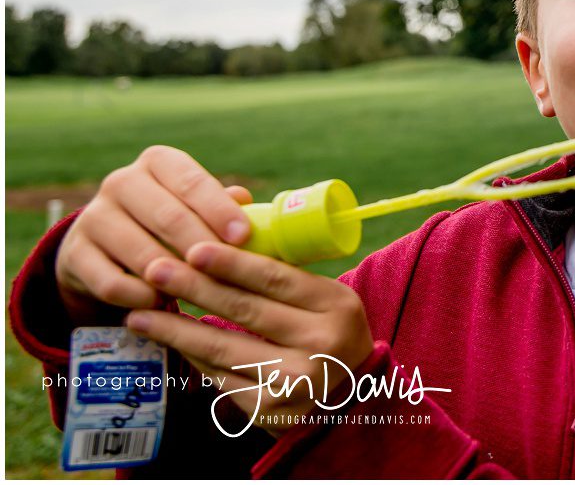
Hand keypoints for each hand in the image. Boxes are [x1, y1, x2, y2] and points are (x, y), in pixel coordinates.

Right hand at [55, 145, 252, 322]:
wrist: (106, 249)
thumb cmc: (171, 224)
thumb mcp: (195, 207)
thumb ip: (222, 205)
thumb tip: (245, 201)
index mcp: (159, 162)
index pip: (192, 182)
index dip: (219, 210)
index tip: (243, 237)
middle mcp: (122, 181)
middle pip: (169, 217)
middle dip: (202, 247)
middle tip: (228, 273)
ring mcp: (93, 217)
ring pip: (142, 252)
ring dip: (174, 278)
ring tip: (202, 294)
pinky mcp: (74, 254)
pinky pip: (111, 283)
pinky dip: (140, 297)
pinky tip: (160, 305)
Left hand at [124, 240, 374, 437]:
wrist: (353, 398)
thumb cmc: (331, 333)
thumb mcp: (329, 300)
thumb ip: (286, 279)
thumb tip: (221, 245)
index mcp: (337, 305)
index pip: (276, 279)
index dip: (231, 263)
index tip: (193, 248)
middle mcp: (320, 343)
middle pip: (244, 310)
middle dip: (193, 287)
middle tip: (154, 270)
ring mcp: (295, 380)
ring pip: (223, 348)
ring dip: (176, 329)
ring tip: (140, 314)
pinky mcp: (270, 408)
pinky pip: (221, 377)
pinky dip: (194, 356)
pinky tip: (172, 342)